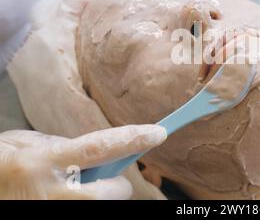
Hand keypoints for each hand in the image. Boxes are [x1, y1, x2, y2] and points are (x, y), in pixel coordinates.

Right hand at [0, 125, 165, 199]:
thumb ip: (68, 146)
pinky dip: (85, 200)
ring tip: (77, 186)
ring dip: (98, 197)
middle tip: (108, 179)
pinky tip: (70, 193)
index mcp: (47, 160)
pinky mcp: (52, 219)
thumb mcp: (34, 144)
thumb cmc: (5, 160)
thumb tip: (102, 150)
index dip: (132, 140)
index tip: (158, 133)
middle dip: (117, 186)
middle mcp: (51, 191)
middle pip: (109, 193)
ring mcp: (51, 210)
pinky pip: (84, 209)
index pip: (100, 147)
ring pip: (99, 206)